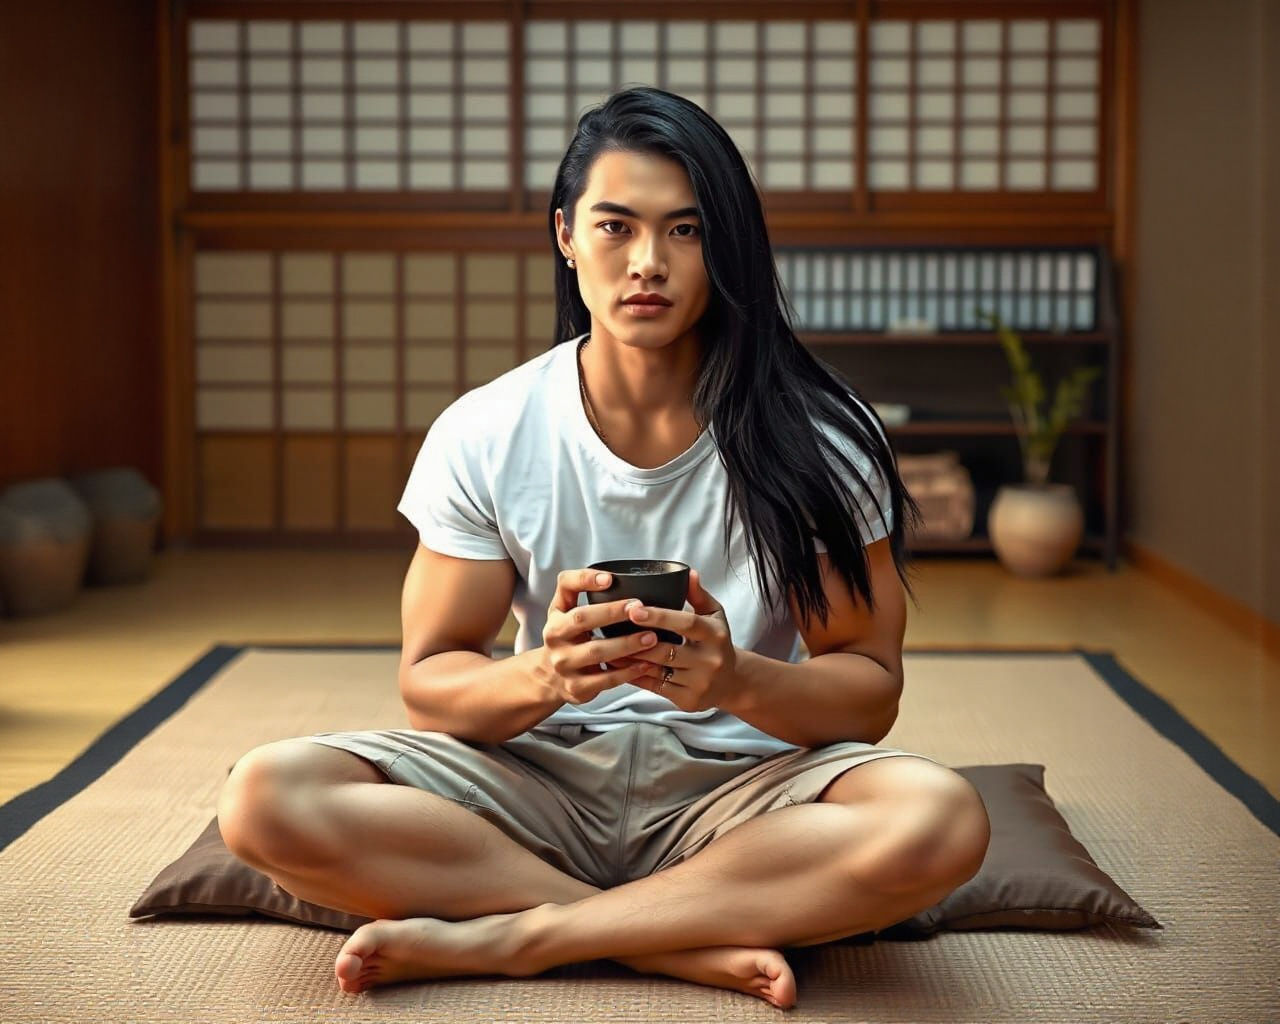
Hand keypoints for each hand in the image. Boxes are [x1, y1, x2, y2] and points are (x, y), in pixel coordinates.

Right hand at [537, 569, 666, 705]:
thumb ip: (581, 589)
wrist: (549, 677)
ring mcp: (564, 665)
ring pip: (596, 652)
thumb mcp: (565, 611)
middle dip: (611, 612)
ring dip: (627, 644)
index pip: (565, 587)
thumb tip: (611, 576)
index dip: (585, 580)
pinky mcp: (577, 688)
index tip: (610, 578)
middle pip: (582, 620)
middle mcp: (554, 639)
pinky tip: (647, 663)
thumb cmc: (568, 636)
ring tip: (652, 637)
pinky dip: (629, 672)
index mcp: (555, 615)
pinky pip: (606, 679)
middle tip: (639, 607)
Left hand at [611, 569, 736, 712]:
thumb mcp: (714, 616)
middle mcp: (709, 660)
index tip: (634, 610)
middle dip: (636, 640)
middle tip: (609, 629)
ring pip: (657, 670)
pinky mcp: (687, 700)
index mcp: (715, 635)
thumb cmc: (716, 642)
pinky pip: (654, 687)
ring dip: (630, 658)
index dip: (659, 617)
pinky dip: (633, 676)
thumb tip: (688, 573)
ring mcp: (698, 683)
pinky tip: (618, 666)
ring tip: (608, 646)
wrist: (731, 682)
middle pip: (667, 650)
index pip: (686, 623)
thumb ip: (698, 595)